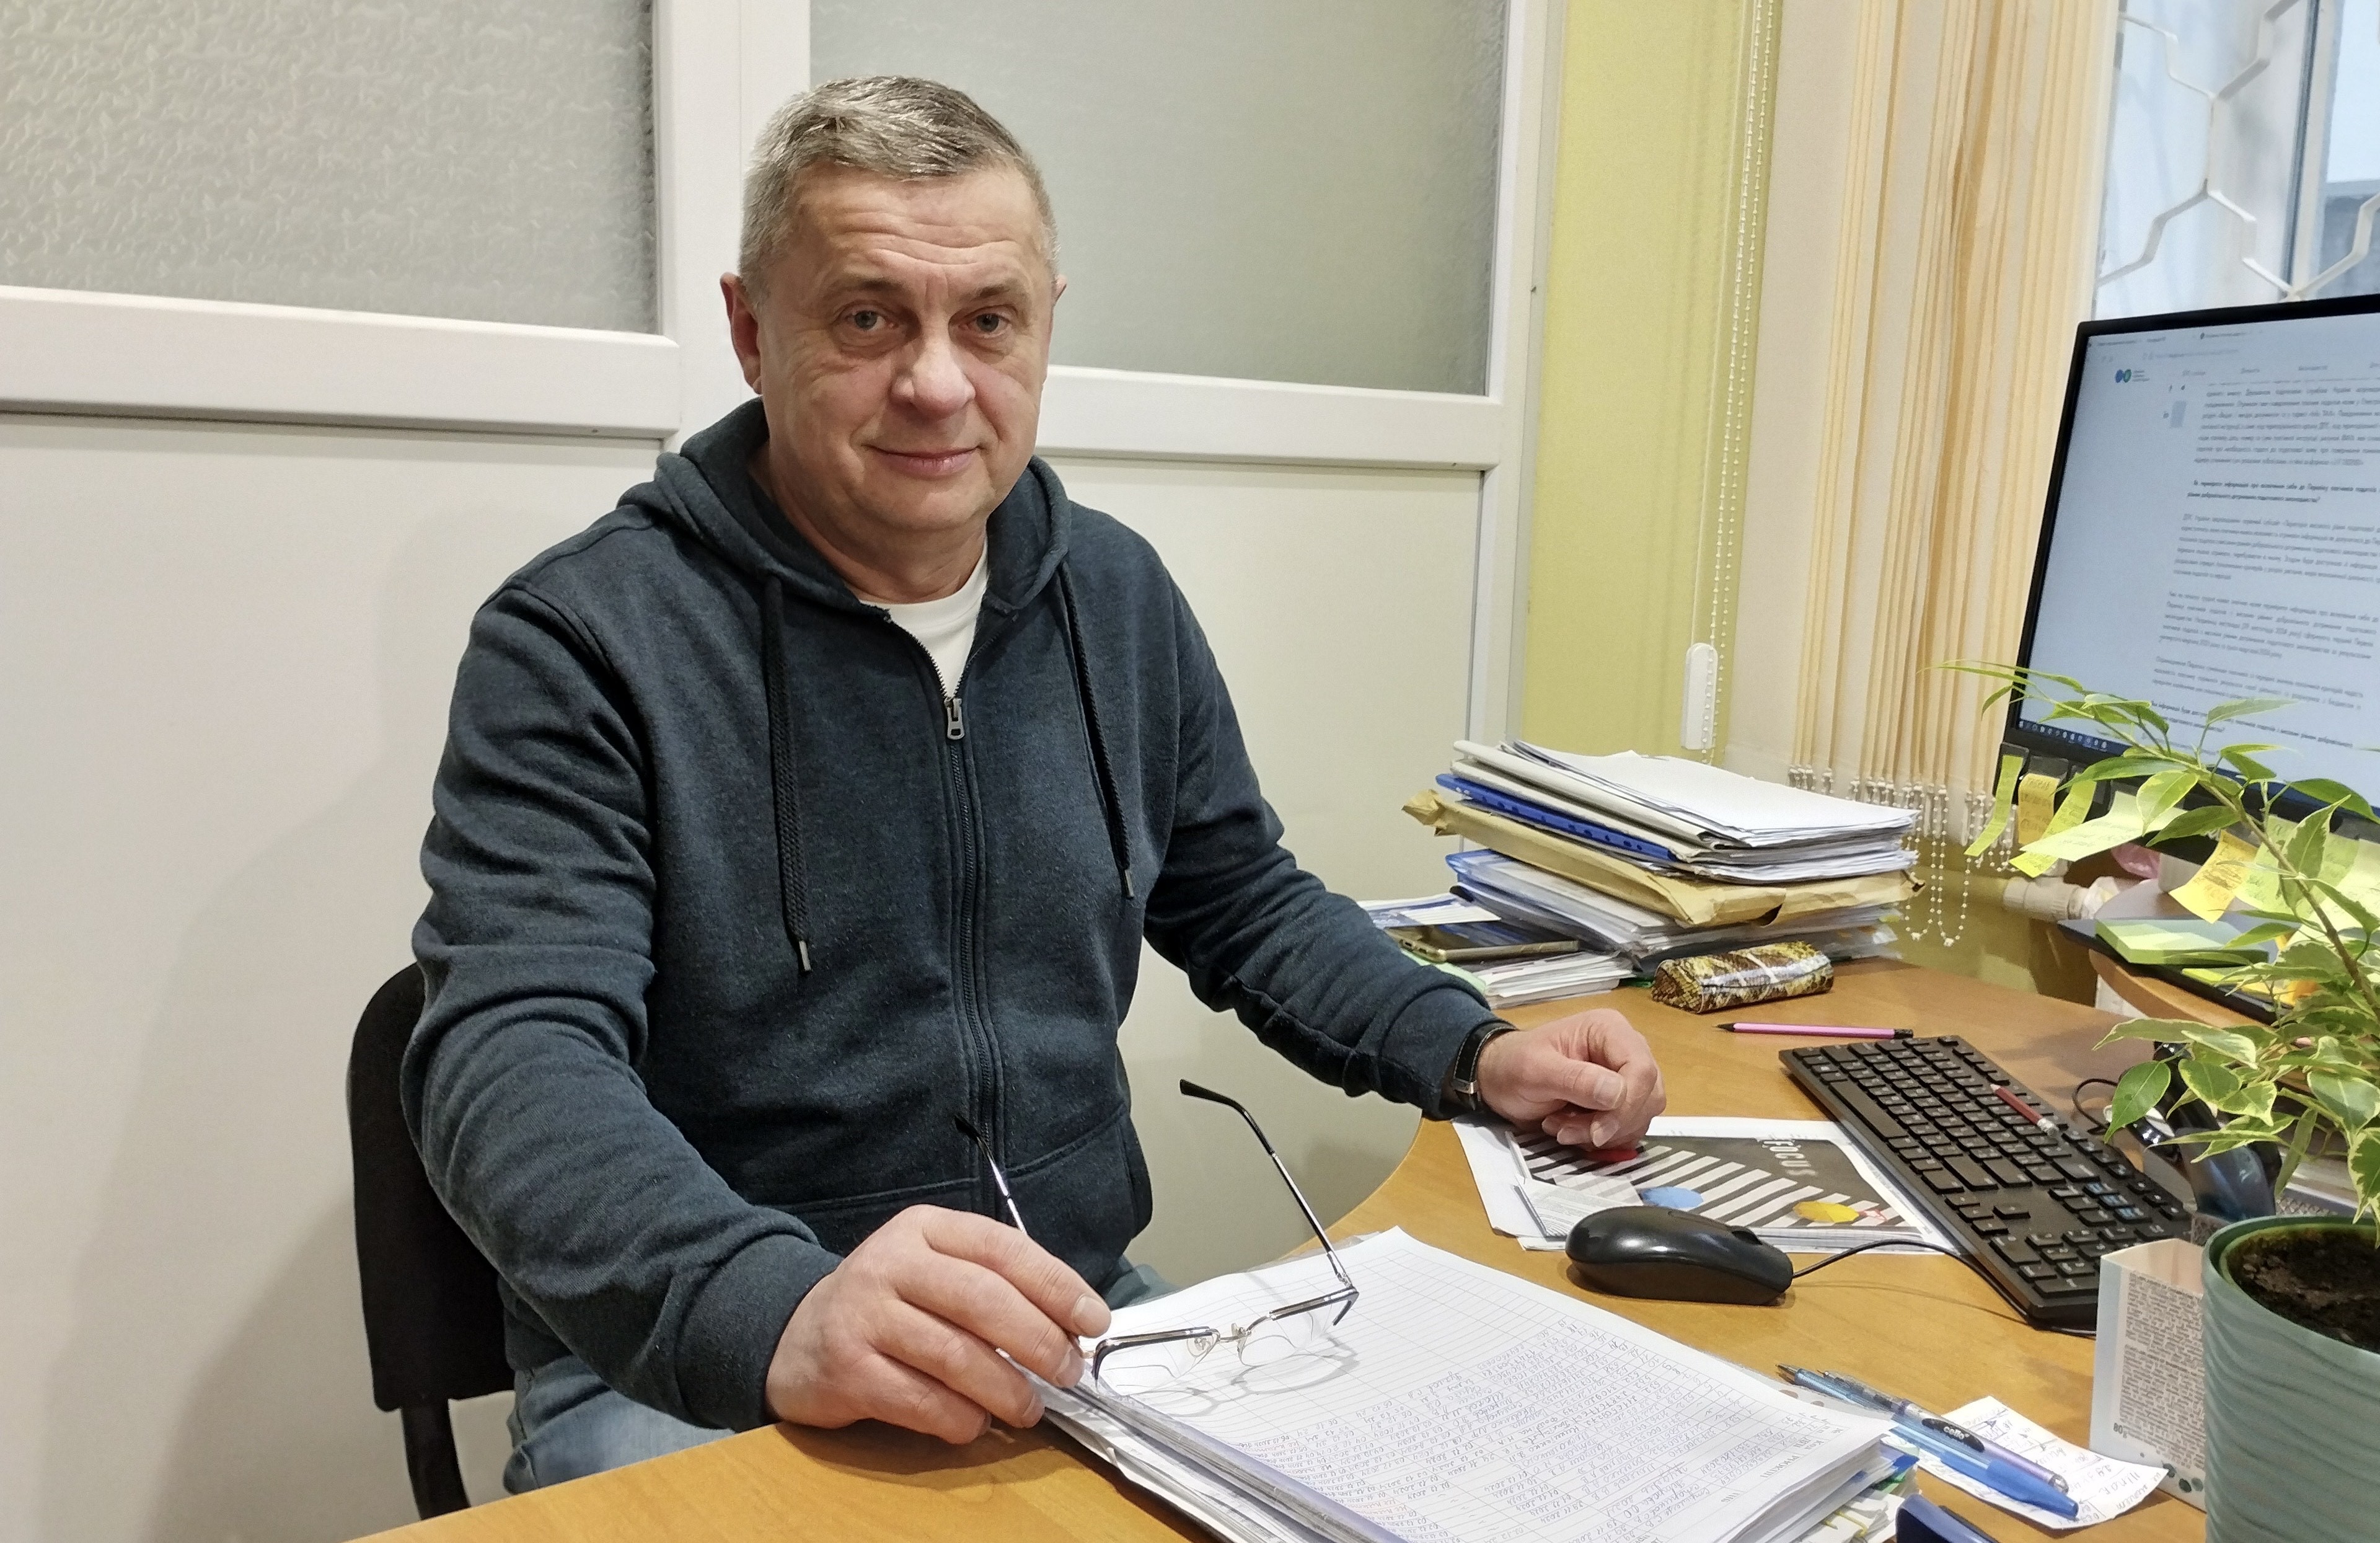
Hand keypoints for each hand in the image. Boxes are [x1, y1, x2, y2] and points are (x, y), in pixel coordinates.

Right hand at [765, 1205, 1112, 1443]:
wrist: (796, 1335)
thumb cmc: (889, 1303)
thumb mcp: (934, 1269)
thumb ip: (994, 1284)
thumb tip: (1070, 1327)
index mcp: (925, 1228)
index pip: (1002, 1248)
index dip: (1055, 1285)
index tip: (1094, 1320)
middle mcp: (891, 1263)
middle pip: (982, 1300)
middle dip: (1039, 1341)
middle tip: (1068, 1372)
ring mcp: (864, 1316)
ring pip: (955, 1355)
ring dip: (1006, 1390)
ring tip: (1029, 1409)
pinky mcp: (847, 1370)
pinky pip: (921, 1401)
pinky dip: (960, 1419)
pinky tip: (975, 1423)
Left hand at [1474, 1008, 1665, 1150]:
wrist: (1499, 1080)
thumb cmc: (1512, 1066)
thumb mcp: (1535, 1070)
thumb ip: (1576, 1080)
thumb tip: (1617, 1093)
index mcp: (1609, 1030)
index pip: (1642, 1070)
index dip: (1626, 1105)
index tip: (1597, 1132)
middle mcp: (1626, 1050)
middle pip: (1648, 1095)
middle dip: (1611, 1123)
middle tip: (1567, 1130)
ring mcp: (1626, 1077)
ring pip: (1641, 1116)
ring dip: (1604, 1133)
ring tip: (1562, 1127)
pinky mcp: (1621, 1102)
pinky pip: (1630, 1128)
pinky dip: (1604, 1139)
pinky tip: (1573, 1131)